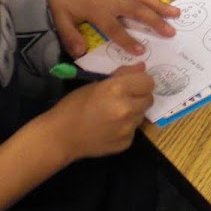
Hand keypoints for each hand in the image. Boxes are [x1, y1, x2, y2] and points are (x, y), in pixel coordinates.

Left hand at [30, 0, 179, 57]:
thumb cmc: (59, 0)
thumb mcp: (60, 20)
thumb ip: (70, 36)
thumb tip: (80, 53)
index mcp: (98, 11)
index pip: (115, 29)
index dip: (128, 41)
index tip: (142, 51)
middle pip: (137, 11)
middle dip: (155, 22)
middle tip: (171, 32)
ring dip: (160, 5)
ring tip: (176, 13)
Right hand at [40, 63, 154, 159]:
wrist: (60, 137)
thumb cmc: (73, 105)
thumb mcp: (95, 84)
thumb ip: (122, 75)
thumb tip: (142, 67)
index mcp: (118, 89)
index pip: (148, 82)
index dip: (141, 82)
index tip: (133, 84)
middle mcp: (127, 108)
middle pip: (149, 99)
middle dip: (139, 97)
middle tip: (124, 99)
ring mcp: (128, 128)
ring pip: (142, 115)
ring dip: (133, 112)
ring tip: (113, 114)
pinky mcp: (126, 143)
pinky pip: (133, 131)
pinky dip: (125, 128)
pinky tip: (109, 128)